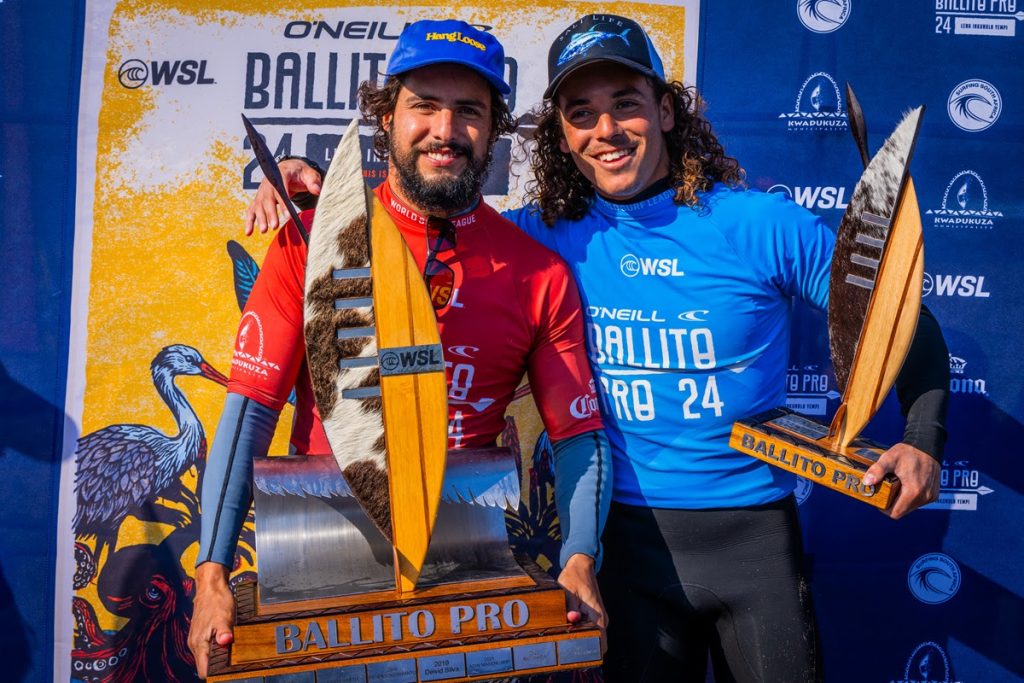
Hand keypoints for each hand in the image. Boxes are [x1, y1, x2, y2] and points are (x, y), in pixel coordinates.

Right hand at [188, 562, 235, 677]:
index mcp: (199, 643)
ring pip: (206, 657)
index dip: (214, 674)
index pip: (203, 670)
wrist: (210, 588)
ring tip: (232, 654)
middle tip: (233, 663)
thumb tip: (225, 642)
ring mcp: (197, 639)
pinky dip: (216, 649)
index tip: (226, 673)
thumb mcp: (223, 616)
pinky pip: (207, 648)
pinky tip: (226, 645)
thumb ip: (224, 631)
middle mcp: (195, 644)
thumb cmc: (216, 601)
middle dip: (217, 667)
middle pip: (204, 665)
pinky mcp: (200, 634)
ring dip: (217, 657)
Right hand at [244, 158, 321, 234]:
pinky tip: (249, 232)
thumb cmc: (299, 173)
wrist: (289, 168)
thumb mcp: (309, 173)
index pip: (281, 189)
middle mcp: (269, 182)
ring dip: (260, 218)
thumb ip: (313, 181)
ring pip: (259, 205)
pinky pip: (252, 209)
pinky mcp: (259, 198)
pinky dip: (249, 220)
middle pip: (268, 198)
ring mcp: (262, 191)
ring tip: (264, 230)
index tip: (288, 216)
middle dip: (270, 213)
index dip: (284, 203)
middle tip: (274, 226)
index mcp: (280, 174)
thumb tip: (316, 191)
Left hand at [557, 553, 607, 653]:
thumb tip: (573, 619)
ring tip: (564, 634)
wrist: (581, 566)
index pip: (600, 642)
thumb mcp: (568, 590)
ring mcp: (599, 619)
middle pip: (595, 643)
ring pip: (591, 637)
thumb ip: (570, 606)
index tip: (573, 653)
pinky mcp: (594, 617)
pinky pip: (588, 630)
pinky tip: (568, 627)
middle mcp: (601, 620)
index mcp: (598, 615)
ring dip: (579, 638)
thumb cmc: (574, 577)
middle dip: (581, 646)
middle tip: (563, 644)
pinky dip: (579, 631)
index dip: (588, 651)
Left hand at [863, 443, 940, 519]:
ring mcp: (930, 496)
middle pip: (902, 511)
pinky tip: (904, 485)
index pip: (895, 513)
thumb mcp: (889, 458)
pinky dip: (909, 497)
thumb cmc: (908, 452)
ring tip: (894, 486)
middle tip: (884, 491)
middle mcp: (924, 497)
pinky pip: (918, 502)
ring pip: (910, 507)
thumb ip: (878, 470)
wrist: (927, 446)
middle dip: (891, 504)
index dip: (884, 509)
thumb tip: (867, 482)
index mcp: (913, 491)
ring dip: (900, 500)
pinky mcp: (933, 494)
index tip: (878, 498)